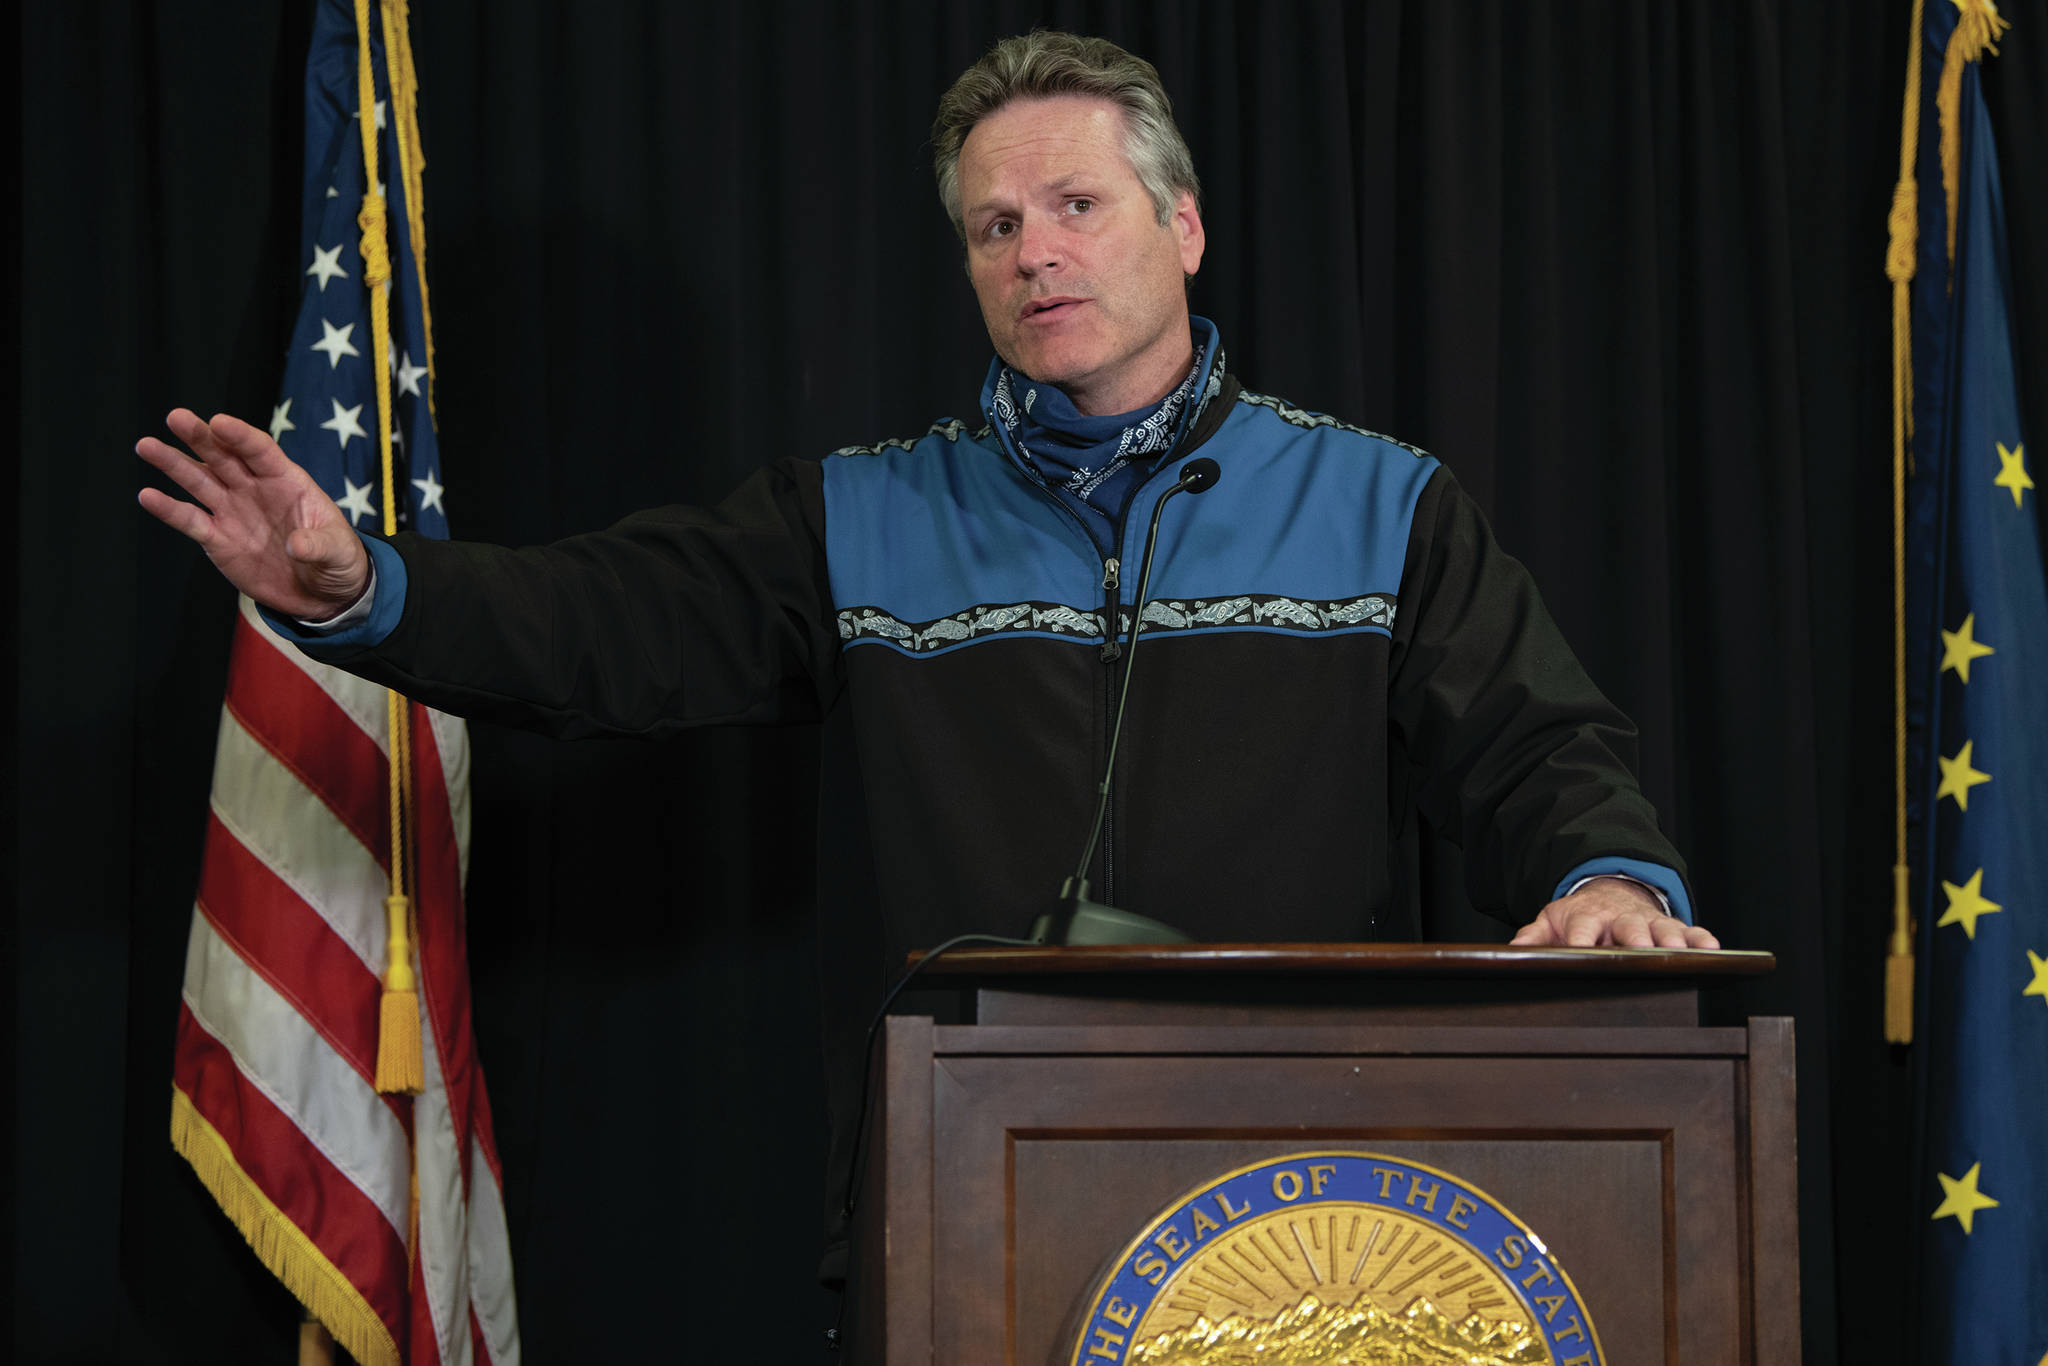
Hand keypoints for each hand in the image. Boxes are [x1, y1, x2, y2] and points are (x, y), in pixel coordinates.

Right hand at [137, 409, 370, 618]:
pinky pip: (190, 520)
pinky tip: (147, 496)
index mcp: (287, 481)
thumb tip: (297, 545)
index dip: (240, 437)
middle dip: (200, 437)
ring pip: (199, 481)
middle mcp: (254, 488)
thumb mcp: (339, 552)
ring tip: (147, 446)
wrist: (320, 594)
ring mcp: (232, 511)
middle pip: (223, 457)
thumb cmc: (336, 561)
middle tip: (176, 417)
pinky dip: (169, 510)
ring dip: (173, 464)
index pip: (261, 451)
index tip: (218, 422)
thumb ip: (319, 545)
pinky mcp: (217, 538)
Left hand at [1509, 877, 1720, 948]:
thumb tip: (1511, 953)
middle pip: (1627, 928)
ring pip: (1660, 929)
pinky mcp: (1670, 925)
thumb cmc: (1579, 916)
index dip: (1583, 939)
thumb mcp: (1551, 921)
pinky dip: (1701, 938)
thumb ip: (1532, 936)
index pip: (1583, 928)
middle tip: (1640, 950)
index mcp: (1587, 917)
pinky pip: (1690, 930)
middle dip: (1633, 939)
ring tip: (1680, 952)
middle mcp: (1619, 918)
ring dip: (1670, 941)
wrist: (1608, 892)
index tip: (1583, 950)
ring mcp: (1647, 921)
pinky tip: (1712, 948)